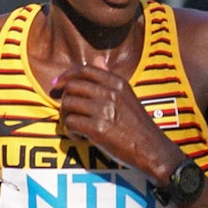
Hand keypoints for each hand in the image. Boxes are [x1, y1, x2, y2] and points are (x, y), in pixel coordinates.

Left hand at [52, 56, 177, 171]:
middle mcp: (110, 93)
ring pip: (68, 104)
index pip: (84, 70)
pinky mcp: (98, 129)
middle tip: (68, 112)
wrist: (150, 148)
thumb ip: (109, 77)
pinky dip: (71, 131)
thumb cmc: (137, 124)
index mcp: (117, 82)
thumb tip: (97, 59)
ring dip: (67, 116)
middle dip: (65, 99)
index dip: (66, 76)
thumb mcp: (127, 95)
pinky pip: (71, 123)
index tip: (56, 84)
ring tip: (76, 126)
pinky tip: (80, 136)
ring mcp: (103, 110)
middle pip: (72, 87)